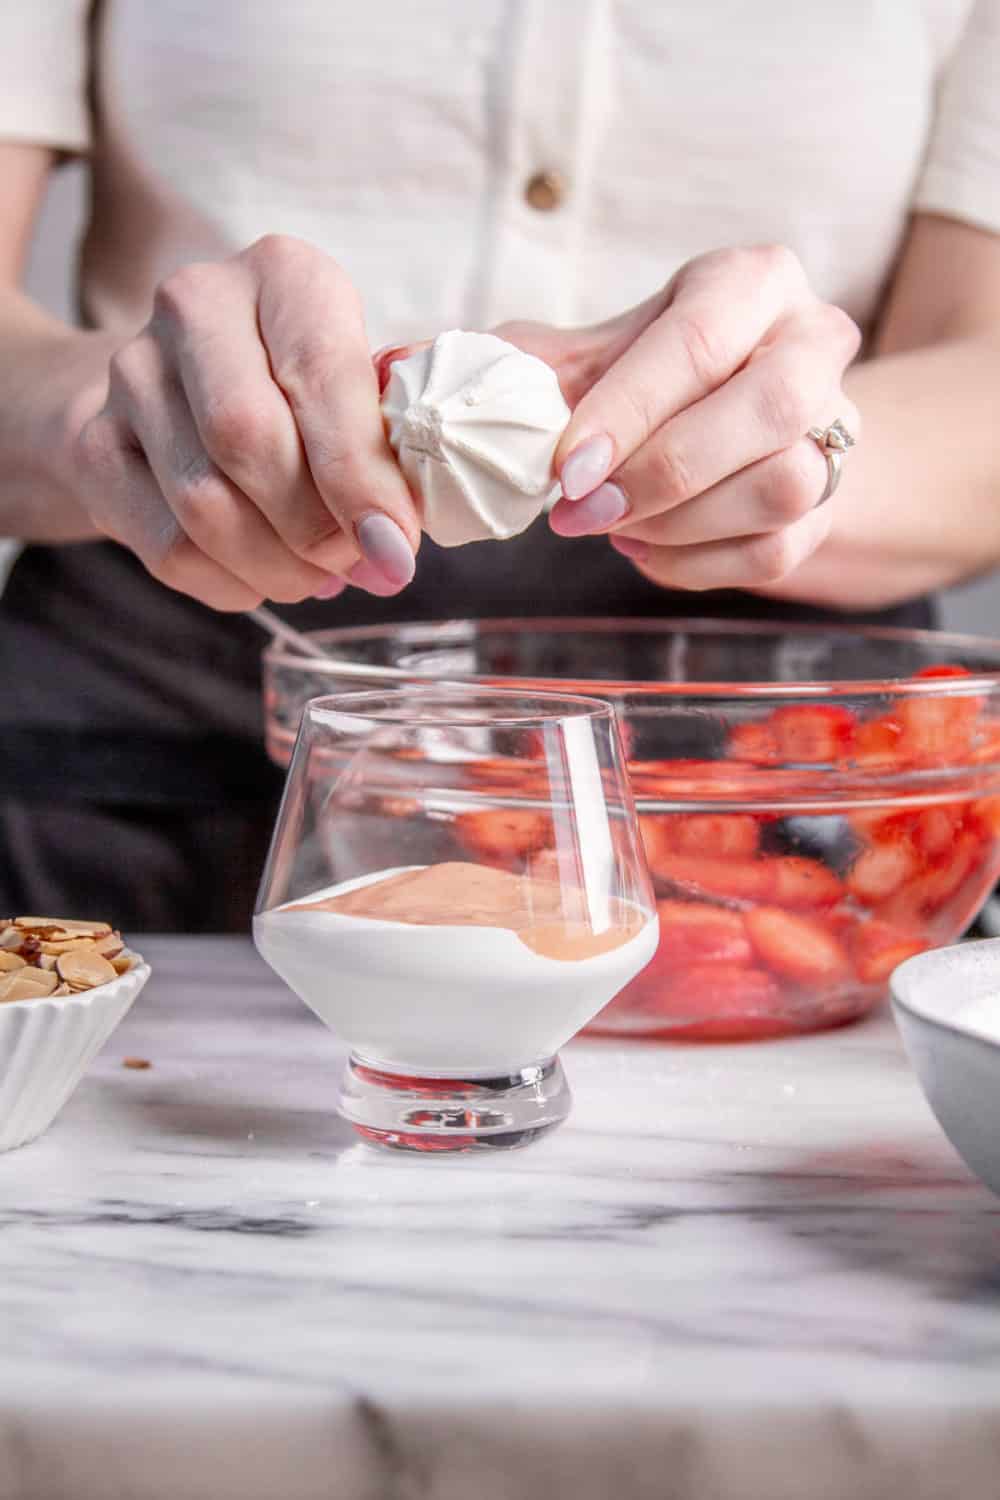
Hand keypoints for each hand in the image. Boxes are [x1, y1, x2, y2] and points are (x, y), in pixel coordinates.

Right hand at [73, 236, 419, 608]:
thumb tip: (392, 550)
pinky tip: (263, 575)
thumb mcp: (363, 394)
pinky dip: (231, 581)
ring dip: (277, 565)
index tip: (395, 547)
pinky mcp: (95, 446)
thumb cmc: (305, 394)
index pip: (320, 377)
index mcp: (282, 274)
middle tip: (355, 564)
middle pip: (248, 440)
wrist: (187, 388)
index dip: (360, 477)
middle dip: (315, 527)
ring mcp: (132, 374)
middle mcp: (195, 305)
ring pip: (205, 504)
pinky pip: (169, 546)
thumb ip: (387, 451)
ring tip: (316, 574)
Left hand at [500, 245, 860, 591]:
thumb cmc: (646, 378)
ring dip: (682, 524)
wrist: (724, 425)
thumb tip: (412, 364)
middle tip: (581, 510)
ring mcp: (836, 426)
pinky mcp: (828, 505)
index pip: (698, 341)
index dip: (628, 412)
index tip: (565, 468)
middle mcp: (813, 342)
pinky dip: (696, 563)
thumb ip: (522, 365)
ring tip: (614, 525)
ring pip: (785, 486)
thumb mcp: (588, 354)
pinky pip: (776, 552)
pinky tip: (645, 546)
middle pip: (769, 410)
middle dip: (664, 472)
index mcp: (752, 281)